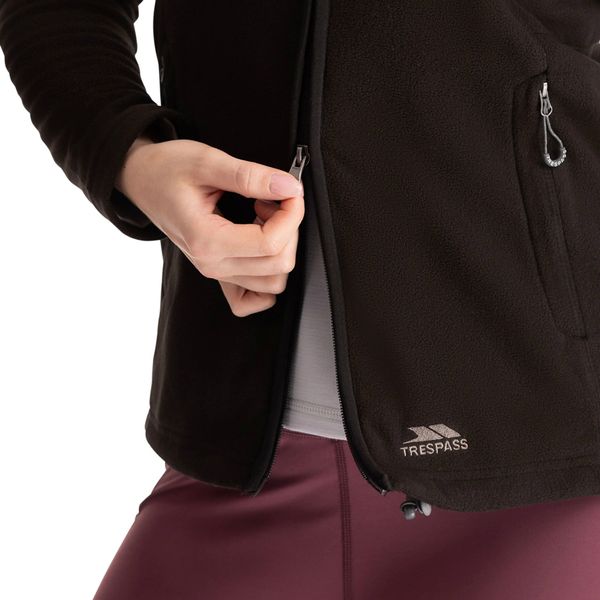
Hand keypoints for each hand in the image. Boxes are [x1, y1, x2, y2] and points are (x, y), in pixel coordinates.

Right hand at [115, 136, 304, 316]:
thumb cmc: (167, 170)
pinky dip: (267, 278)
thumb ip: (250, 176)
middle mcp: (212, 264)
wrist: (143, 179)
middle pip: (278, 265)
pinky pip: (254, 299)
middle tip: (275, 200)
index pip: (270, 243)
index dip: (292, 214)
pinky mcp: (220, 274)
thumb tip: (288, 187)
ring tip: (264, 219)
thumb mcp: (207, 162)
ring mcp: (216, 273)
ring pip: (273, 283)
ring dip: (280, 249)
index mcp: (207, 239)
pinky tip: (262, 247)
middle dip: (290, 229)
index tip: (290, 191)